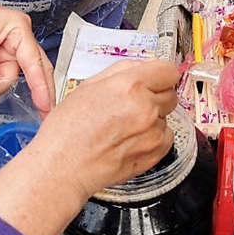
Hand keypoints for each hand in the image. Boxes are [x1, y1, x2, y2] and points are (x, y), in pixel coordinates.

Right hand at [0, 59, 179, 234]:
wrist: (62, 167)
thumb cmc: (68, 130)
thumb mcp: (88, 86)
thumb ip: (121, 72)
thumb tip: (142, 67)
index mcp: (128, 86)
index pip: (168, 71)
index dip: (161, 75)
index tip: (156, 79)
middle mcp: (145, 108)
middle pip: (170, 94)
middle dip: (155, 96)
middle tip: (132, 106)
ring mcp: (152, 133)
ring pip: (165, 117)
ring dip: (152, 119)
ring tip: (124, 127)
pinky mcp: (155, 154)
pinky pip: (166, 138)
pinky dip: (153, 138)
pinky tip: (130, 140)